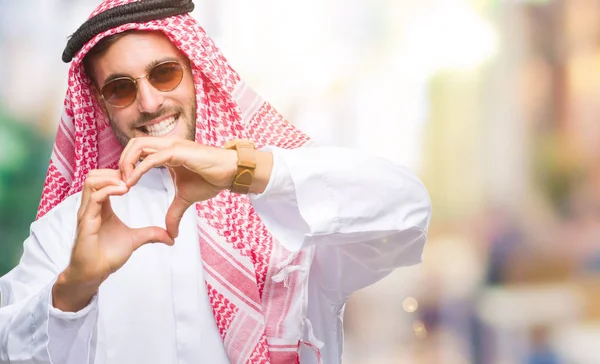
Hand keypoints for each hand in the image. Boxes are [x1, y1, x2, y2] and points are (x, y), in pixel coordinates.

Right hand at [52, 169, 173, 311]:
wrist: (93, 274)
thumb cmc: (108, 255)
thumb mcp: (135, 240)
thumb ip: (151, 234)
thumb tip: (171, 237)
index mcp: (101, 206)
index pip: (103, 179)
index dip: (119, 174)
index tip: (137, 177)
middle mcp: (91, 206)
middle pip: (94, 174)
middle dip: (113, 171)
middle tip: (132, 177)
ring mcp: (87, 212)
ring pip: (91, 181)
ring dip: (111, 178)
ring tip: (128, 185)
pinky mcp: (86, 221)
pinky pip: (95, 197)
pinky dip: (110, 190)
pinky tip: (124, 192)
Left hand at [119, 137, 238, 238]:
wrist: (230, 173)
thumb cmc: (211, 179)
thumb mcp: (186, 198)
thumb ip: (175, 213)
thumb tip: (172, 234)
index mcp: (166, 151)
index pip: (138, 150)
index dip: (127, 165)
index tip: (122, 185)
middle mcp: (167, 144)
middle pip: (133, 144)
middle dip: (121, 162)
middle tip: (118, 184)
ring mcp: (172, 145)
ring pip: (138, 146)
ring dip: (126, 164)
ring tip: (124, 183)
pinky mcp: (178, 151)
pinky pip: (151, 158)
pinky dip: (138, 170)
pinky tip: (132, 183)